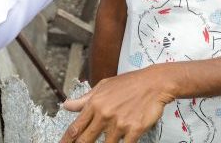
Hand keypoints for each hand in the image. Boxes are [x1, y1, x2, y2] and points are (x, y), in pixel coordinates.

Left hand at [60, 67, 174, 142]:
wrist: (154, 83)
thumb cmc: (129, 84)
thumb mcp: (103, 86)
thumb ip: (85, 98)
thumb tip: (66, 105)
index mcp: (95, 103)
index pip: (75, 127)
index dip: (66, 140)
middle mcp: (105, 114)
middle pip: (85, 140)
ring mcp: (119, 123)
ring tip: (111, 138)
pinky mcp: (134, 129)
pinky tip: (123, 142)